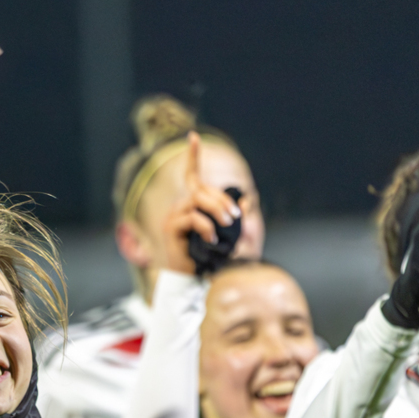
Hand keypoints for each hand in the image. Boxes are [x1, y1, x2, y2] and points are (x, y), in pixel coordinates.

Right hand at [159, 133, 240, 276]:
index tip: (193, 137)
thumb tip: (247, 198)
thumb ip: (239, 215)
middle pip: (201, 189)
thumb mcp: (235, 234)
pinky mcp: (171, 230)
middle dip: (221, 199)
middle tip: (235, 217)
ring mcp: (173, 218)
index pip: (193, 176)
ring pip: (197, 201)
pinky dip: (206, 227)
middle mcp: (180, 208)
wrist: (199, 281)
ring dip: (217, 211)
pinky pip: (192, 218)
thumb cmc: (215, 259)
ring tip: (227, 226)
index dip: (193, 157)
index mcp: (192, 205)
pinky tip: (212, 239)